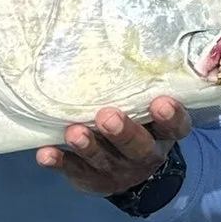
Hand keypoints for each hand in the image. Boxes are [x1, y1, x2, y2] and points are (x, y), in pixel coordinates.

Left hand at [37, 98, 190, 196]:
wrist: (130, 171)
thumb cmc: (137, 123)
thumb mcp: (148, 109)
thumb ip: (141, 88)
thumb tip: (120, 43)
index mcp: (162, 135)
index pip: (175, 127)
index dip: (171, 117)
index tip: (161, 103)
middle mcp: (143, 155)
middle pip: (138, 147)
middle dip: (122, 132)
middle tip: (107, 117)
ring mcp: (116, 170)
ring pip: (102, 160)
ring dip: (87, 146)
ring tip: (74, 132)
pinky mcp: (89, 177)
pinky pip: (73, 170)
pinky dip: (58, 162)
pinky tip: (45, 154)